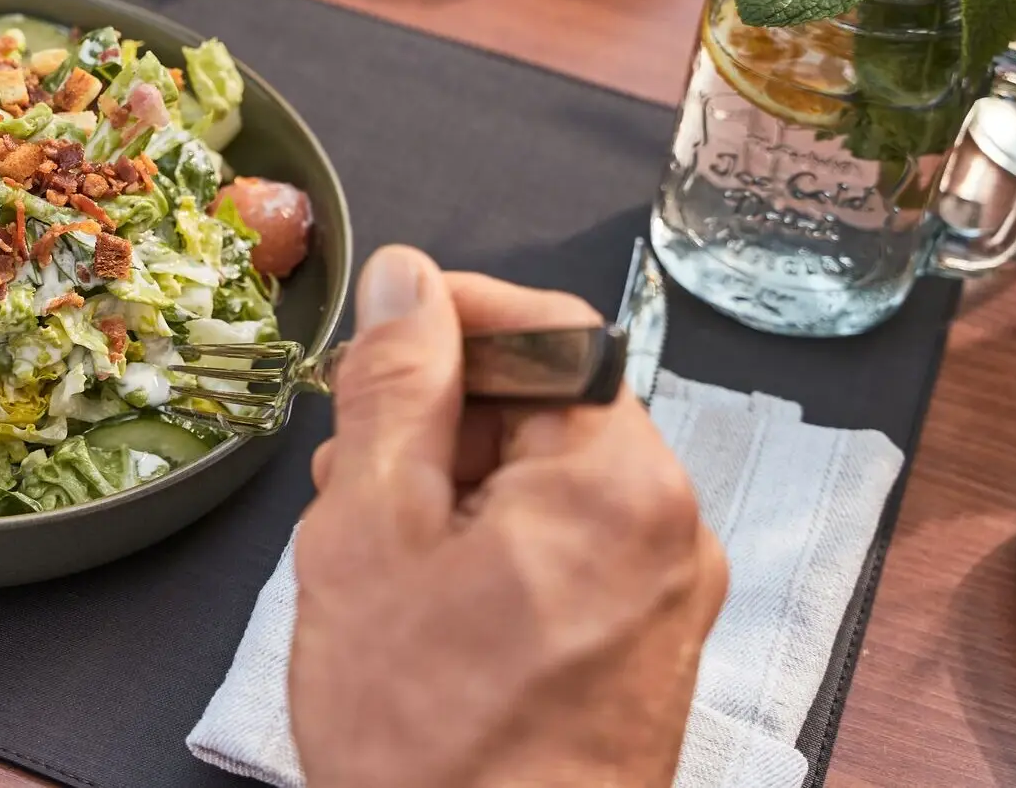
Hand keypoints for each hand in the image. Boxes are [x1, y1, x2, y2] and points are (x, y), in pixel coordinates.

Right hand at [289, 247, 726, 787]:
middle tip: (345, 476)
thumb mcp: (373, 533)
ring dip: (452, 486)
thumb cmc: (428, 735)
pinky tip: (417, 599)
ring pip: (548, 482)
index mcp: (622, 481)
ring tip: (367, 552)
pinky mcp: (641, 653)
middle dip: (438, 417)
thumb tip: (405, 279)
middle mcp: (670, 530)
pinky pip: (565, 552)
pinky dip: (488, 546)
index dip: (450, 317)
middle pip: (550, 407)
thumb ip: (395, 390)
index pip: (552, 327)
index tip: (370, 349)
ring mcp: (664, 599)